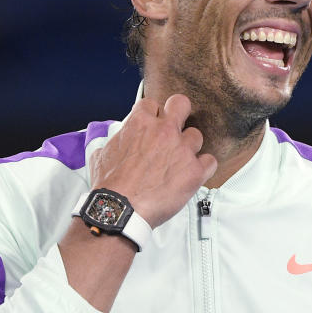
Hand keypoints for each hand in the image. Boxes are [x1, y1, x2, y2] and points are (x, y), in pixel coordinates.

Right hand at [89, 94, 216, 227]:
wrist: (119, 209)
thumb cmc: (109, 186)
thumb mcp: (101, 155)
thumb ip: (113, 143)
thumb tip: (113, 143)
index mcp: (140, 123)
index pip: (152, 104)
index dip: (152, 116)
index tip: (152, 126)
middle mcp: (164, 131)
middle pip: (181, 104)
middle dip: (179, 113)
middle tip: (175, 127)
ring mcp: (182, 149)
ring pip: (196, 135)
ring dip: (189, 147)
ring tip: (179, 162)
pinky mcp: (195, 171)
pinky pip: (210, 161)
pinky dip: (203, 168)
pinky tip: (193, 174)